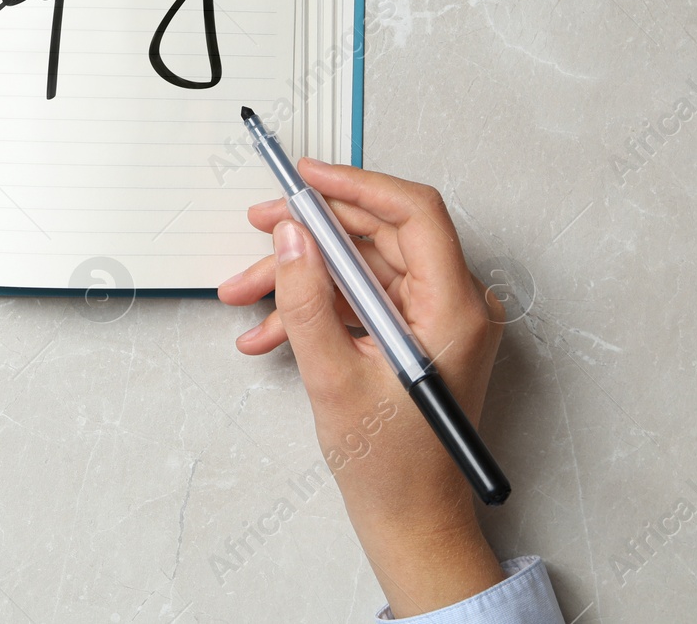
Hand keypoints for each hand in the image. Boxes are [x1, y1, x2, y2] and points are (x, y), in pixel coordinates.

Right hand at [219, 159, 506, 616]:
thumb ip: (306, 301)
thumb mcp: (333, 378)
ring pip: (359, 270)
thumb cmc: (392, 467)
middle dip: (308, 237)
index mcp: (455, 309)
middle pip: (378, 238)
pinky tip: (267, 332)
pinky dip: (314, 309)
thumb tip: (291, 237)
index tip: (305, 175)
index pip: (413, 213)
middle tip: (256, 229)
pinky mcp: (413, 336)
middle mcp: (453, 306)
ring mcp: (434, 321)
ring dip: (299, 279)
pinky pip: (359, 301)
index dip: (355, 185)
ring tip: (242, 296)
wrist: (410, 521)